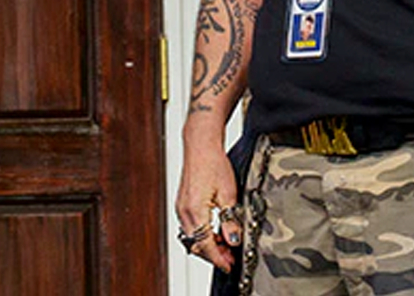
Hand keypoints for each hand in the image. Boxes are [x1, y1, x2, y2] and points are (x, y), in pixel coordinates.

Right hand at [175, 143, 241, 272]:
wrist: (200, 147)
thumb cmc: (213, 165)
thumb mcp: (229, 195)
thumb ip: (230, 221)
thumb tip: (233, 240)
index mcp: (195, 210)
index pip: (206, 244)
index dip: (218, 258)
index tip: (229, 265)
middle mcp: (184, 211)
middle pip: (196, 244)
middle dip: (213, 254)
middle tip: (230, 258)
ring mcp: (181, 207)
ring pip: (192, 237)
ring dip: (207, 244)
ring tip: (225, 245)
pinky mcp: (182, 204)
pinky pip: (190, 227)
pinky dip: (202, 234)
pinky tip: (214, 232)